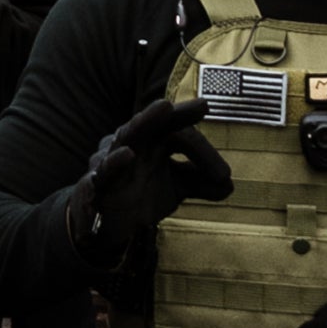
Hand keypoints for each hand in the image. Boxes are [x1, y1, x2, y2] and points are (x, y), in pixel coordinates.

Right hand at [68, 92, 224, 287]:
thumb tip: (230, 186)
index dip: (202, 150)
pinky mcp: (96, 186)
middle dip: (162, 113)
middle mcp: (130, 144)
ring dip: (141, 125)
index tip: (224, 175)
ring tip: (160, 110)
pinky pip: (103, 173)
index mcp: (152, 140)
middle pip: (147, 123)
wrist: (107, 223)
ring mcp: (111, 162)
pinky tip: (125, 156)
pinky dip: (113, 165)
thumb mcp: (177, 187)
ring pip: (124, 140)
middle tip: (183, 104)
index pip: (178, 133)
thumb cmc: (142, 193)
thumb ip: (201, 183)